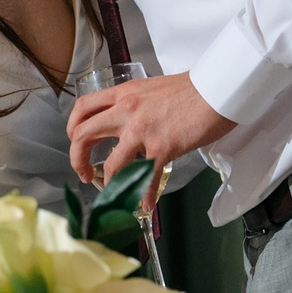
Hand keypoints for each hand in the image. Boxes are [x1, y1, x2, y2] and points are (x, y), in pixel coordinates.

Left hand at [66, 72, 232, 186]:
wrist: (218, 88)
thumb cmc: (194, 88)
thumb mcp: (153, 89)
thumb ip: (137, 104)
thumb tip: (132, 121)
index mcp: (124, 94)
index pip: (83, 108)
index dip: (73, 127)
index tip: (76, 141)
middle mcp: (127, 110)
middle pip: (84, 135)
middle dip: (77, 159)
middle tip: (83, 173)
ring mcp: (142, 130)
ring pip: (111, 164)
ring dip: (108, 184)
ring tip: (114, 194)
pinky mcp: (162, 147)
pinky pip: (147, 178)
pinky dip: (145, 196)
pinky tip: (147, 205)